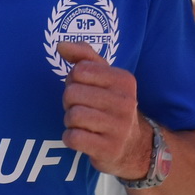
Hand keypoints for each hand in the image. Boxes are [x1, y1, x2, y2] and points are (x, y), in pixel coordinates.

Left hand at [57, 41, 144, 178]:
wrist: (134, 145)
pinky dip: (70, 138)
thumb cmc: (110, 105)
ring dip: (70, 121)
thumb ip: (84, 55)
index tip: (85, 89)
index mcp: (124, 80)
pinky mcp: (109, 149)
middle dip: (70, 102)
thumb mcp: (105, 77)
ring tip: (82, 123)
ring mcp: (119, 127)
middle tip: (82, 108)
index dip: (74, 80)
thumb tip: (60, 45)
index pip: (80, 70)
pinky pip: (74, 138)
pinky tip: (82, 138)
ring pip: (72, 115)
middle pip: (72, 93)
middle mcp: (125, 102)